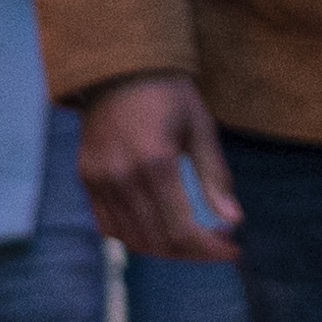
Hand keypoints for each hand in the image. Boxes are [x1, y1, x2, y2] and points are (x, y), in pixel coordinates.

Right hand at [78, 72, 237, 263]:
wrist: (118, 68)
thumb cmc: (168, 94)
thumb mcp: (201, 127)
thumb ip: (214, 176)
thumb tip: (234, 220)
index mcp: (155, 162)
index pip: (182, 229)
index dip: (210, 249)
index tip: (232, 251)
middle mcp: (122, 176)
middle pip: (158, 241)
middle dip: (192, 253)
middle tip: (215, 246)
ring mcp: (100, 180)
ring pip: (132, 239)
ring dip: (164, 250)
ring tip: (189, 240)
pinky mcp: (87, 179)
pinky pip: (108, 225)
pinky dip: (134, 237)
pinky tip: (156, 229)